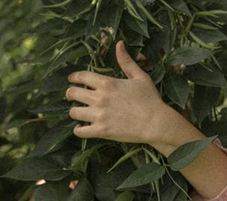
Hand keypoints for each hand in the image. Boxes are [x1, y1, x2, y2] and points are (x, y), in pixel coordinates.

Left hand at [66, 41, 195, 149]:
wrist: (156, 123)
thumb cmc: (150, 99)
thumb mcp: (140, 76)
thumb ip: (126, 61)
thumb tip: (119, 43)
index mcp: (107, 83)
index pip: (82, 76)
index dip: (74, 77)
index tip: (71, 79)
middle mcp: (100, 98)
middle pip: (73, 93)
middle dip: (70, 94)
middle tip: (71, 96)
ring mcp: (99, 115)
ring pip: (73, 112)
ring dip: (74, 111)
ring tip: (78, 112)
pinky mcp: (101, 131)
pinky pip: (80, 131)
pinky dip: (78, 130)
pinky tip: (81, 128)